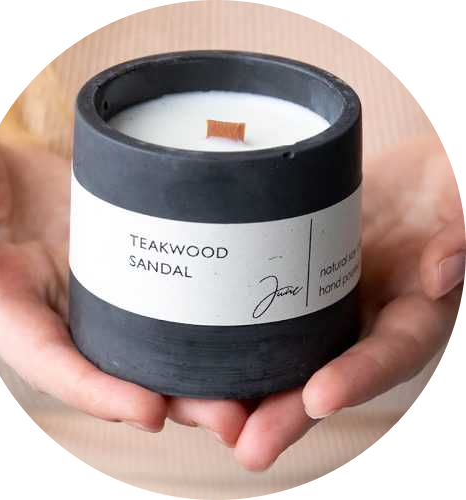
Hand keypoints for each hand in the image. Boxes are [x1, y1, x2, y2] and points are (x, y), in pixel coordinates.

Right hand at [0, 139, 247, 440]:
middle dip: (177, 401)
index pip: (61, 369)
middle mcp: (72, 321)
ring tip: (254, 392)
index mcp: (21, 318)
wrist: (19, 175)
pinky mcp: (139, 277)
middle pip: (126, 374)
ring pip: (158, 351)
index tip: (149, 411)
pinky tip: (246, 338)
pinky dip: (206, 330)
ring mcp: (110, 302)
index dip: (102, 395)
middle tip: (229, 419)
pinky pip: (173, 311)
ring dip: (203, 376)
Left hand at [232, 136, 463, 469]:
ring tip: (201, 412)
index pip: (387, 356)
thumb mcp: (453, 215)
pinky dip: (229, 344)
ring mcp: (321, 308)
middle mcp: (359, 323)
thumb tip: (442, 270)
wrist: (400, 183)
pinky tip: (193, 360)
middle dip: (284, 415)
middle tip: (248, 446)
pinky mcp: (290, 288)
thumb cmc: (433, 198)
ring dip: (245, 392)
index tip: (320, 398)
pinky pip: (260, 322)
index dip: (358, 380)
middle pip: (322, 378)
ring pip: (282, 360)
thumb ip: (455, 241)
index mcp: (408, 318)